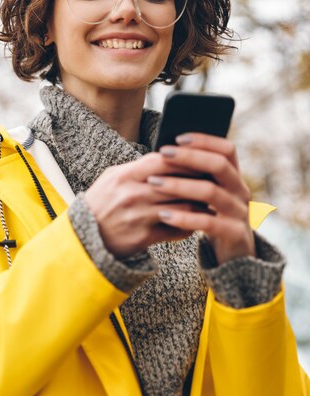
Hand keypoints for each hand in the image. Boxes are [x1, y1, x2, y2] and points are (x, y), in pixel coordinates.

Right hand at [84, 133, 253, 263]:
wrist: (84, 238)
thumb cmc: (102, 203)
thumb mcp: (112, 178)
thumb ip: (138, 167)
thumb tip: (167, 156)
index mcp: (124, 176)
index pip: (162, 161)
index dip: (184, 159)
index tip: (200, 159)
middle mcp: (132, 195)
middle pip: (176, 184)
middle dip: (198, 182)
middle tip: (215, 180)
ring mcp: (138, 217)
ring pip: (181, 207)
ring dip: (198, 205)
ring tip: (210, 201)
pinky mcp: (144, 237)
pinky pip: (175, 229)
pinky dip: (189, 225)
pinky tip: (196, 221)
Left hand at [153, 133, 254, 263]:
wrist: (235, 257)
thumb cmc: (212, 219)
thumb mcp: (208, 195)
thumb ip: (195, 177)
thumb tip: (163, 154)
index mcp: (234, 177)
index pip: (226, 150)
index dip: (204, 140)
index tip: (178, 137)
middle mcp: (241, 191)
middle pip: (219, 165)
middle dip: (189, 157)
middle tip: (162, 153)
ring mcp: (240, 212)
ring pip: (211, 192)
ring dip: (180, 185)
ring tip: (154, 183)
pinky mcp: (234, 234)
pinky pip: (208, 222)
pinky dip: (185, 217)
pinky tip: (164, 215)